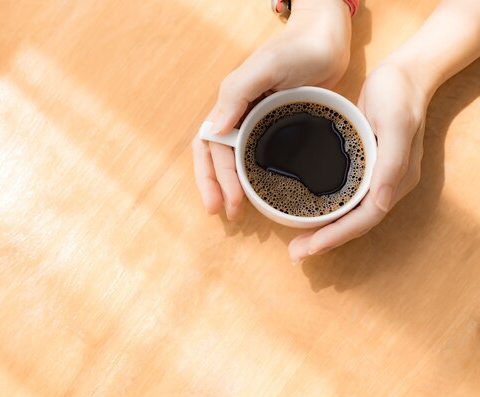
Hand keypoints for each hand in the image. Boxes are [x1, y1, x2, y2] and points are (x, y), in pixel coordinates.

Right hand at [193, 0, 351, 218]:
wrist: (329, 38)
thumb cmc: (299, 48)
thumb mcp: (266, 67)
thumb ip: (237, 93)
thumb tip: (213, 130)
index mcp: (230, 103)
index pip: (211, 146)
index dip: (214, 176)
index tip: (226, 203)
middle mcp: (239, 114)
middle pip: (216, 156)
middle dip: (217, 186)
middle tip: (228, 214)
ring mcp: (257, 121)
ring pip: (235, 159)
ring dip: (231, 185)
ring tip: (236, 210)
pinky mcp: (277, 126)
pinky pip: (257, 155)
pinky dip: (253, 175)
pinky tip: (260, 190)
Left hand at [289, 62, 429, 262]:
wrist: (403, 73)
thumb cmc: (398, 95)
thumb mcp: (395, 124)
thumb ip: (391, 163)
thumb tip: (381, 202)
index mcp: (395, 180)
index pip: (363, 220)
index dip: (336, 236)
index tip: (309, 248)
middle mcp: (385, 184)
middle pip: (353, 223)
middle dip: (325, 241)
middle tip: (295, 254)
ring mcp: (375, 176)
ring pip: (347, 213)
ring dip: (323, 230)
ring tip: (297, 242)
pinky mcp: (363, 166)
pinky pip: (343, 196)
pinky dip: (325, 209)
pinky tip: (306, 211)